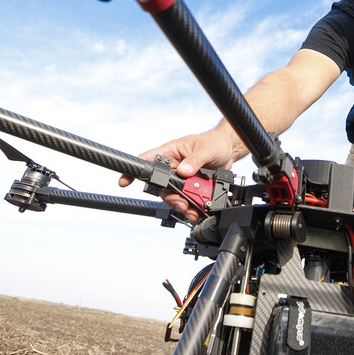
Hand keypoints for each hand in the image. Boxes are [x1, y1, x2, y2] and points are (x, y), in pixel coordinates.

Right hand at [118, 130, 238, 221]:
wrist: (228, 152)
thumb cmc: (214, 143)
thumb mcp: (206, 149)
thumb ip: (194, 160)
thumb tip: (184, 171)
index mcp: (171, 152)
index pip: (147, 160)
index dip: (135, 171)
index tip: (125, 181)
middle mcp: (173, 167)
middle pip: (161, 186)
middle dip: (170, 197)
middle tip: (182, 203)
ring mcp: (181, 179)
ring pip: (173, 196)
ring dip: (182, 205)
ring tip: (192, 209)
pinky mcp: (191, 188)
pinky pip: (186, 201)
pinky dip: (191, 208)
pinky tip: (197, 211)